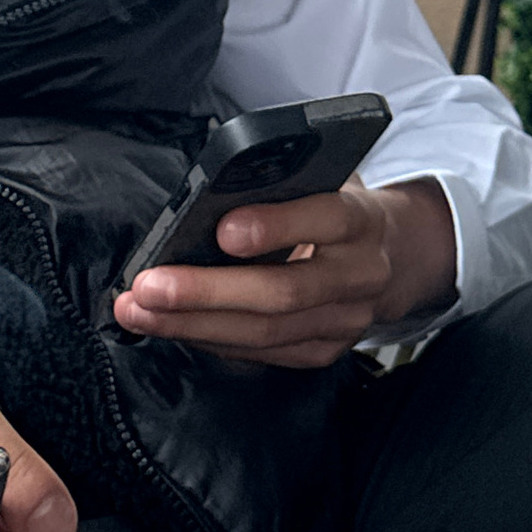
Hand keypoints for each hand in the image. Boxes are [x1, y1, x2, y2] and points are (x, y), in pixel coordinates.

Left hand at [111, 179, 455, 369]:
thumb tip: (208, 196)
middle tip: (147, 286)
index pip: (324, 219)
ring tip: (138, 312)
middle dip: (207, 292)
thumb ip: (279, 182)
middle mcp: (359, 275)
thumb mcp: (320, 177)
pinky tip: (171, 328)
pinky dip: (211, 341)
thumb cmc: (332, 203)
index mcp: (360, 218)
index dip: (275, 226)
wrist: (393, 254)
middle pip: (283, 292)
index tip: (222, 228)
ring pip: (267, 332)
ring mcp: (346, 321)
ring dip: (193, 325)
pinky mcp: (326, 350)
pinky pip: (264, 354)